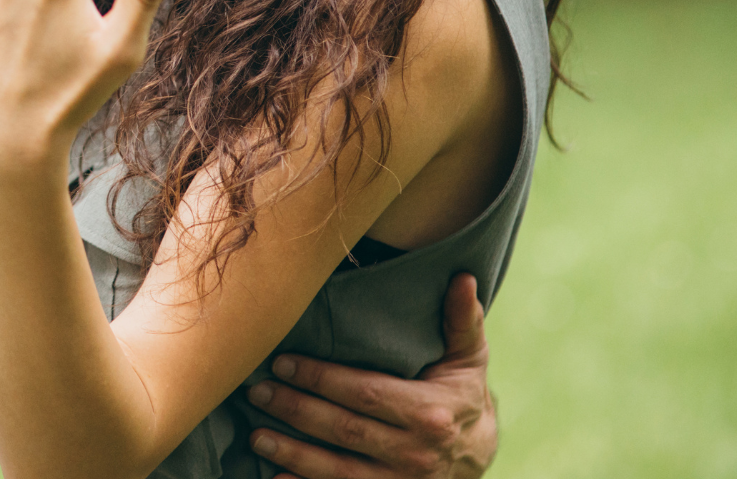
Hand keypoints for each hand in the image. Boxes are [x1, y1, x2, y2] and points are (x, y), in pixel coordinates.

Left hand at [246, 273, 496, 477]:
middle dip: (295, 410)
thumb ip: (462, 320)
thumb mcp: (468, 359)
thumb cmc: (462, 395)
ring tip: (256, 436)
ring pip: (338, 471)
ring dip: (293, 454)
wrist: (480, 455)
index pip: (365, 392)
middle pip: (344, 429)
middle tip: (256, 391)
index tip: (281, 361)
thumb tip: (462, 277)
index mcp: (430, 412)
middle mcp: (416, 452)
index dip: (320, 378)